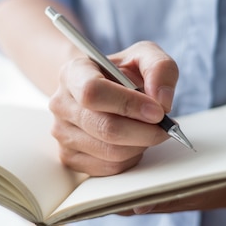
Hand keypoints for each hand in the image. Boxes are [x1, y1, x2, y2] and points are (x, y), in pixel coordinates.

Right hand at [48, 41, 178, 175]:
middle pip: (105, 128)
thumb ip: (160, 68)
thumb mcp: (144, 57)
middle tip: (165, 127)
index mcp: (73, 73)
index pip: (93, 92)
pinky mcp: (69, 157)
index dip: (128, 104)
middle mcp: (61, 103)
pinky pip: (109, 168)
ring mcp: (61, 133)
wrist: (101, 90)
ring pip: (110, 152)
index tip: (157, 111)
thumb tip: (162, 101)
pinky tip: (133, 142)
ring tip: (148, 131)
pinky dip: (130, 158)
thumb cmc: (122, 73)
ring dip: (140, 145)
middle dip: (144, 132)